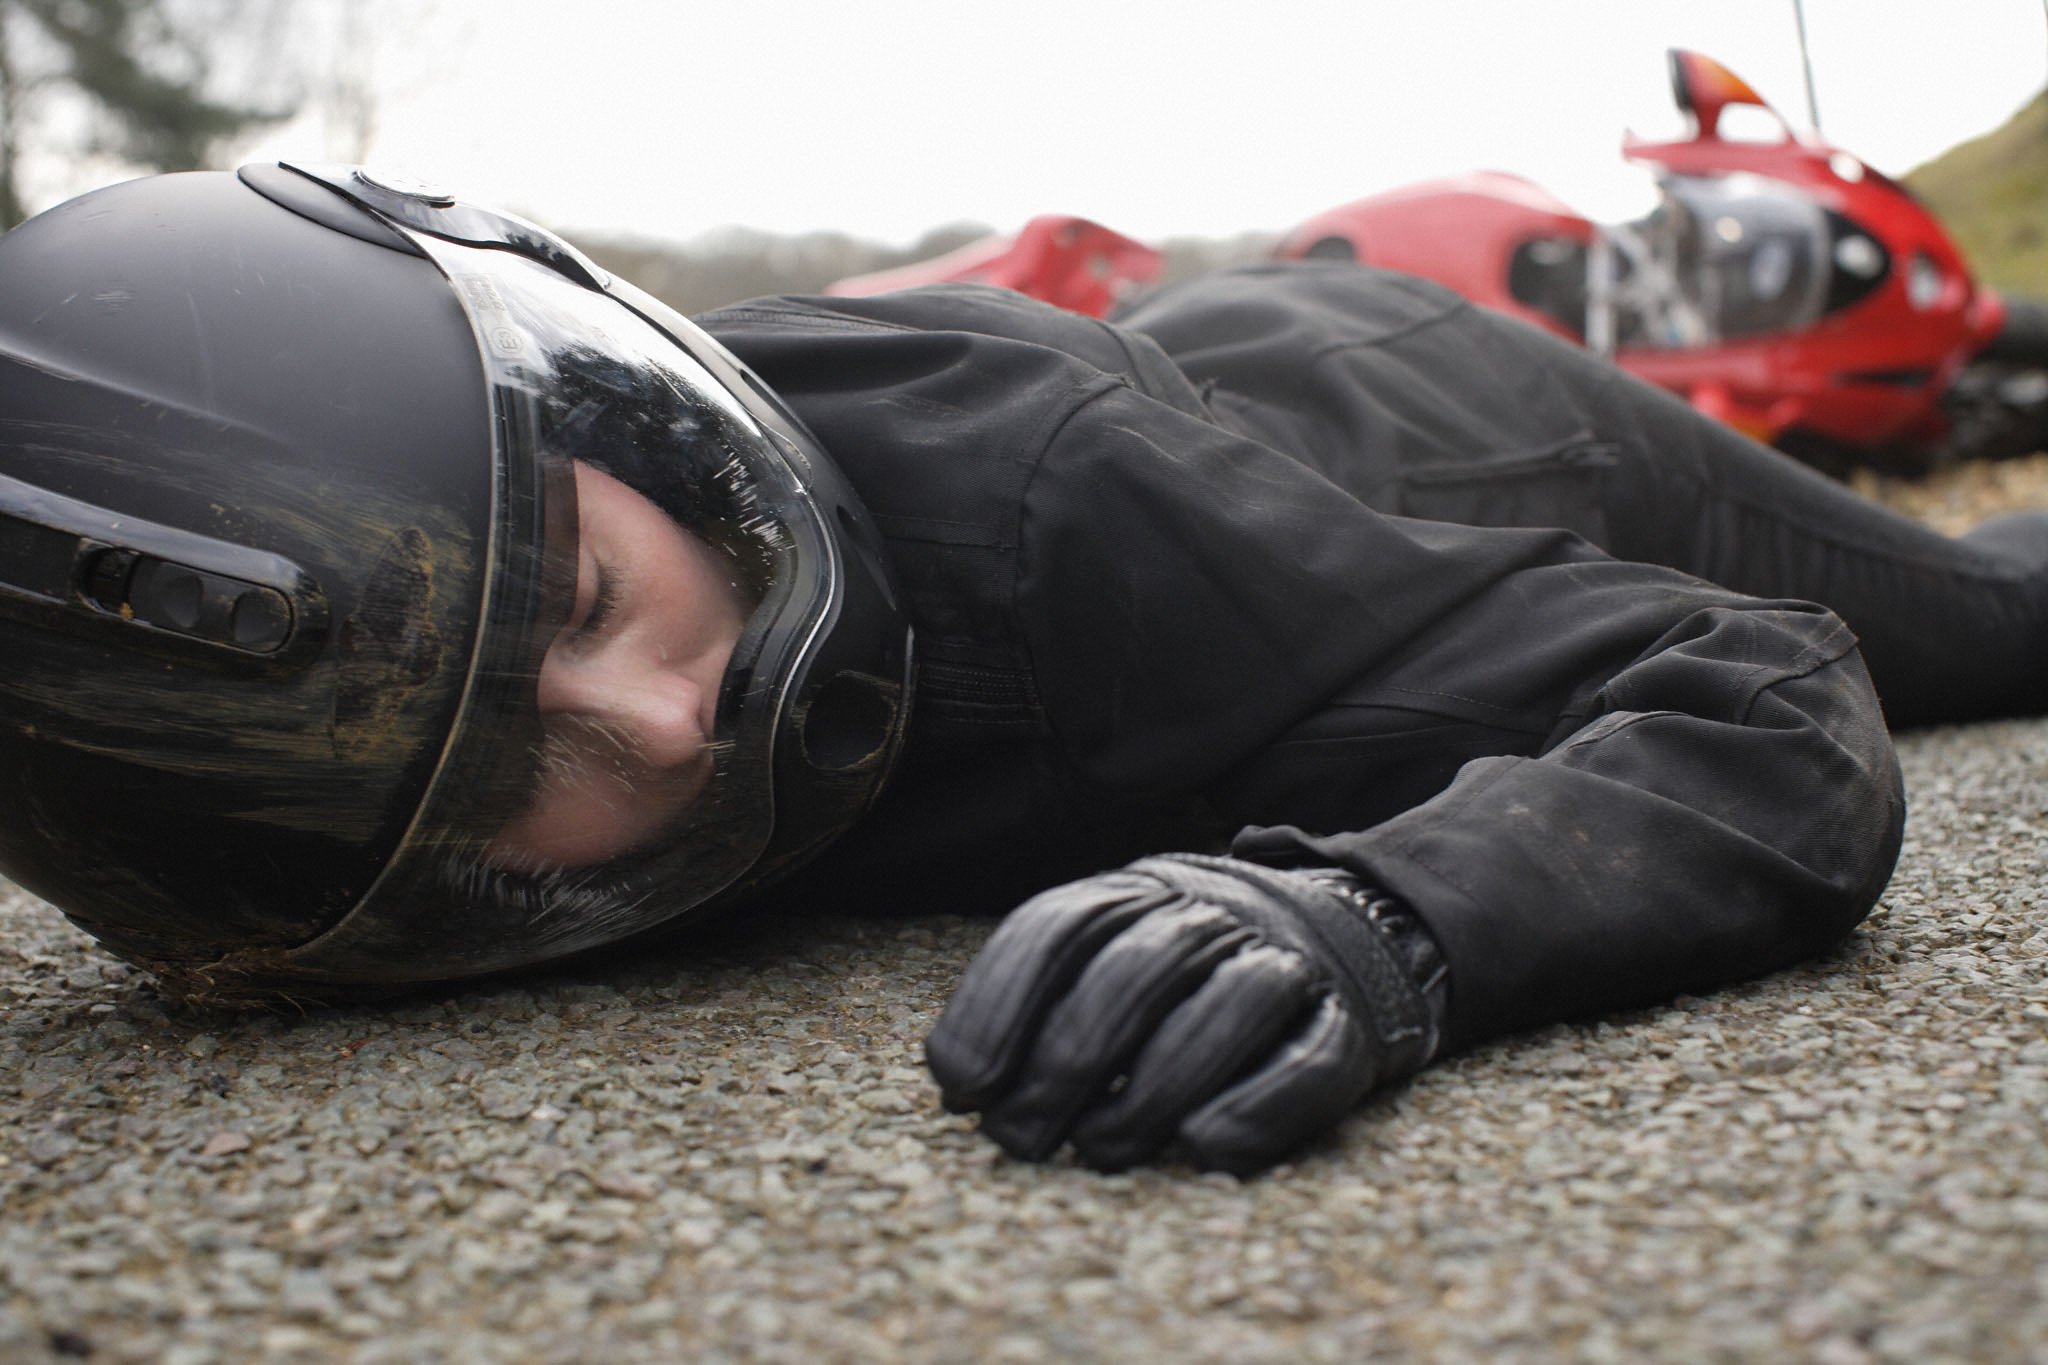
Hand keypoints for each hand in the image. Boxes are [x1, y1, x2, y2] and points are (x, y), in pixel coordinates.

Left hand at [925, 853, 1445, 1175]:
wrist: (1348, 936)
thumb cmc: (1184, 977)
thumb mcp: (1107, 960)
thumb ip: (1040, 1005)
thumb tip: (962, 1089)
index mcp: (1137, 891)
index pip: (1059, 927)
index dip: (1000, 1004)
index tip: (961, 1087)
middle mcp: (1212, 912)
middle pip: (1136, 968)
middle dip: (1065, 1060)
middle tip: (1020, 1137)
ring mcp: (1287, 961)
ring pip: (1226, 1007)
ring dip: (1154, 1088)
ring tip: (1100, 1151)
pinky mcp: (1348, 1024)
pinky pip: (1310, 1061)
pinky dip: (1256, 1106)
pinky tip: (1201, 1147)